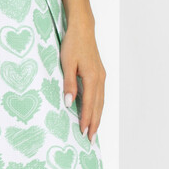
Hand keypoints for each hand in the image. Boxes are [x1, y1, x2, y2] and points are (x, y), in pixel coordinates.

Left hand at [59, 6, 105, 141]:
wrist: (83, 29)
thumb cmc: (73, 44)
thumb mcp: (67, 63)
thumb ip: (69, 84)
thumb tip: (69, 103)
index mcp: (92, 78)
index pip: (90, 105)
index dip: (87, 120)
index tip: (84, 133)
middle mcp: (100, 79)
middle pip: (98, 106)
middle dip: (95, 123)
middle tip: (91, 140)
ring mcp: (101, 76)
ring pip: (101, 101)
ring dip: (98, 116)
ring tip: (94, 130)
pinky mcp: (99, 73)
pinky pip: (100, 94)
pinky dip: (98, 106)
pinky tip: (94, 111)